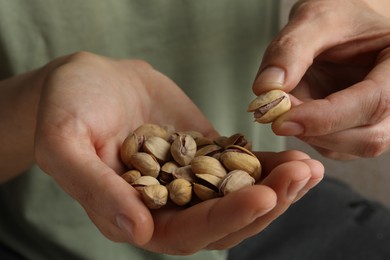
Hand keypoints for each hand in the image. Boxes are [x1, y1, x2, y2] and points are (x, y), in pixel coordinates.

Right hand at [34, 52, 322, 253]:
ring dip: (276, 186)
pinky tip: (294, 155)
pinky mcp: (204, 153)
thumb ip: (95, 189)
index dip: (224, 218)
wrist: (88, 81)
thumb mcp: (65, 144)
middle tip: (301, 176)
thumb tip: (137, 232)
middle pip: (223, 219)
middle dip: (265, 202)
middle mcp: (167, 205)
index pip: (185, 232)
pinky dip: (267, 163)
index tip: (262, 196)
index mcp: (132, 215)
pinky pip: (239, 164)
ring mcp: (189, 179)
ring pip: (238, 195)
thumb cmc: (67, 108)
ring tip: (308, 167)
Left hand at [253, 0, 389, 158]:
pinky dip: (308, 136)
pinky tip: (296, 112)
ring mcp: (381, 119)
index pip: (374, 102)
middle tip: (276, 113)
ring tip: (287, 104)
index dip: (325, 117)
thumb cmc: (338, 17)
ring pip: (349, 148)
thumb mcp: (313, 19)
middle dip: (315, 131)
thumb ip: (289, 50)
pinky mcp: (358, 130)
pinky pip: (334, 147)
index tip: (282, 119)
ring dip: (308, 135)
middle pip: (368, 137)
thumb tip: (266, 90)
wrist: (343, 27)